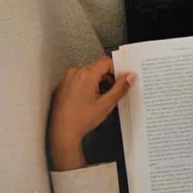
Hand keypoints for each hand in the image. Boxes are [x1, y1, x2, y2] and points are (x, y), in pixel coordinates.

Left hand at [48, 56, 132, 171]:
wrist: (63, 131)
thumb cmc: (82, 119)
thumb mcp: (106, 104)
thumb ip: (120, 88)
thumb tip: (129, 77)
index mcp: (86, 74)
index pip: (106, 61)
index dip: (117, 69)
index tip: (123, 79)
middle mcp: (75, 72)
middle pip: (98, 67)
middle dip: (108, 78)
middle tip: (115, 92)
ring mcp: (68, 78)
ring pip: (89, 74)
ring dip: (99, 82)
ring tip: (102, 99)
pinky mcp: (64, 85)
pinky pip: (80, 79)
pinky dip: (88, 86)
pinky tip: (91, 100)